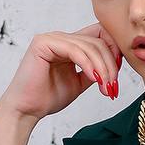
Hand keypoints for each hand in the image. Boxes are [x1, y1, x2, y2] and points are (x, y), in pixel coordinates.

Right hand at [0, 24, 124, 120]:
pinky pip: (74, 50)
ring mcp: (52, 38)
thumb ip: (94, 71)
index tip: (117, 75)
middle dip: (110, 65)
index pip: (99, 35)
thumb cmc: (48, 98)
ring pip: (89, 46)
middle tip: (113, 87)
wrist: (27, 109)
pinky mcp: (44, 43)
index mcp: (69, 44)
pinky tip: (94, 80)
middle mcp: (60, 37)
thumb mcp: (79, 83)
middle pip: (98, 40)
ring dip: (102, 68)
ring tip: (106, 87)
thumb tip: (114, 66)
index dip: (113, 51)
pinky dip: (88, 65)